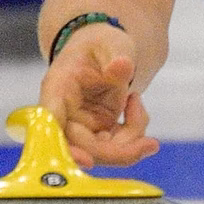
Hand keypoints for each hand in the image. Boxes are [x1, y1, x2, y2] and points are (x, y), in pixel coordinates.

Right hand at [38, 24, 159, 166]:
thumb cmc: (101, 44)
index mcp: (57, 89)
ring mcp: (80, 127)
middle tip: (151, 144)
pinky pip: (117, 147)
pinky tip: (135, 105)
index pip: (51, 122)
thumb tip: (122, 66)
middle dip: (119, 152)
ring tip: (137, 103)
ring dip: (131, 141)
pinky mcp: (97, 133)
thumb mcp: (111, 43)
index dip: (62, 145)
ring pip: (102, 153)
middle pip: (82, 148)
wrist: (105, 51)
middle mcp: (64, 114)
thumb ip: (115, 55)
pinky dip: (134, 133)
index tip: (87, 160)